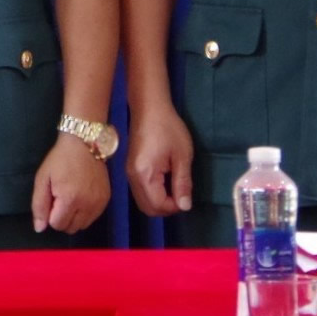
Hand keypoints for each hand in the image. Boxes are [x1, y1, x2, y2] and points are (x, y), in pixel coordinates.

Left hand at [31, 136, 110, 233]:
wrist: (85, 144)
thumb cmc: (60, 160)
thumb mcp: (42, 179)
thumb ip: (39, 205)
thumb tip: (39, 229)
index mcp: (69, 199)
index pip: (57, 225)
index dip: (50, 214)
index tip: (51, 199)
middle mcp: (87, 205)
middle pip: (71, 228)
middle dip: (62, 218)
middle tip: (60, 199)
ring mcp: (99, 204)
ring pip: (83, 226)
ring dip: (74, 218)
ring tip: (70, 198)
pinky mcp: (106, 200)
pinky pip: (93, 218)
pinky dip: (85, 213)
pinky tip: (81, 198)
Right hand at [124, 103, 194, 217]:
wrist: (149, 107)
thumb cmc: (168, 129)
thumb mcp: (182, 156)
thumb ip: (183, 183)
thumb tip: (185, 207)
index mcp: (144, 174)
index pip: (157, 205)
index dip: (175, 206)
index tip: (186, 194)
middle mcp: (132, 178)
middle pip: (147, 208)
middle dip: (166, 208)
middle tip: (181, 193)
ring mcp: (129, 173)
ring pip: (143, 201)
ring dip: (160, 201)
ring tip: (175, 184)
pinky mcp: (131, 169)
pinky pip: (141, 191)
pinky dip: (154, 193)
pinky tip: (166, 178)